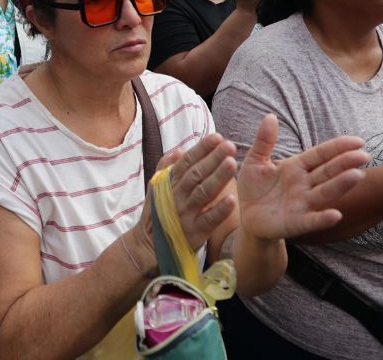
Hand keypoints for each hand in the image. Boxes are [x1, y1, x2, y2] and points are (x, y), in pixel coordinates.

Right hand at [132, 134, 238, 261]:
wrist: (149, 246)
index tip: (217, 137)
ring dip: (218, 178)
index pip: (187, 161)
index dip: (201, 149)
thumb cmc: (158, 213)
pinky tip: (232, 199)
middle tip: (230, 145)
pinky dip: (219, 210)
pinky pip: (208, 220)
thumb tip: (178, 150)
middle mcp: (178, 196)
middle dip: (213, 158)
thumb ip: (166, 168)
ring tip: (232, 163)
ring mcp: (186, 214)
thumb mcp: (157, 188)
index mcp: (170, 183)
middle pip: (197, 174)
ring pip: (203, 193)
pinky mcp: (195, 232)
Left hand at [236, 114, 368, 239]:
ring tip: (357, 175)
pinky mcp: (296, 223)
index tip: (358, 141)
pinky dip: (323, 218)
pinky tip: (335, 214)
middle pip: (328, 172)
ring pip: (325, 193)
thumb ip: (264, 141)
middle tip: (365, 155)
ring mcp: (303, 204)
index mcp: (296, 167)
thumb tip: (271, 116)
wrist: (245, 216)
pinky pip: (312, 220)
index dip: (338, 147)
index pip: (321, 155)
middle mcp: (304, 184)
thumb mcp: (255, 161)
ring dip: (341, 185)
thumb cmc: (254, 187)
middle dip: (345, 163)